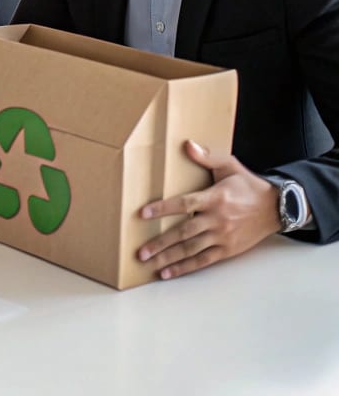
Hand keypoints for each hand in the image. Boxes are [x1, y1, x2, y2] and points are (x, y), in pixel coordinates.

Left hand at [137, 140, 279, 280]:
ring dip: (169, 258)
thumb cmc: (248, 185)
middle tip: (141, 251)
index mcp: (214, 198)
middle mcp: (217, 220)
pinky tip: (168, 273)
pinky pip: (204, 261)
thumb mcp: (229, 165)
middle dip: (161, 243)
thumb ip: (207, 157)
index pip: (184, 204)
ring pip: (191, 250)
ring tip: (149, 264)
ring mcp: (222, 237)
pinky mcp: (228, 250)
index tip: (143, 214)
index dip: (163, 209)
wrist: (277, 208)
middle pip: (184, 233)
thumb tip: (187, 144)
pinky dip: (185, 268)